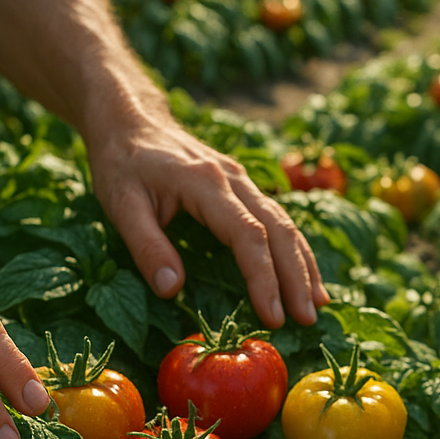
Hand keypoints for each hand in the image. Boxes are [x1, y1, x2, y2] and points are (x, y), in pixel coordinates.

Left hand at [84, 104, 328, 326]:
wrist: (129, 119)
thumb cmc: (121, 163)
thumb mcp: (121, 205)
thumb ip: (147, 246)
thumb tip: (172, 290)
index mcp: (205, 183)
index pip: (247, 235)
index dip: (263, 278)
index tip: (272, 316)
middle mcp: (233, 179)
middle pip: (279, 229)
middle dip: (296, 277)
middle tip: (307, 319)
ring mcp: (241, 179)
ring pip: (285, 222)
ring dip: (304, 265)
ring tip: (318, 304)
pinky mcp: (242, 185)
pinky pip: (277, 218)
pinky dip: (295, 249)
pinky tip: (305, 274)